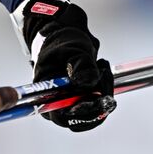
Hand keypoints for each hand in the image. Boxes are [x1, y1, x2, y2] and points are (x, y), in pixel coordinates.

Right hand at [21, 0, 115, 131]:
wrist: (64, 36)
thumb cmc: (60, 43)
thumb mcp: (70, 48)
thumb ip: (80, 64)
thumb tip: (87, 81)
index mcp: (46, 97)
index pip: (64, 117)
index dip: (83, 112)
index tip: (99, 98)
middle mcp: (58, 105)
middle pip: (83, 117)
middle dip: (99, 98)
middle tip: (104, 73)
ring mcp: (72, 103)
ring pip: (95, 110)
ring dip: (104, 90)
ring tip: (102, 66)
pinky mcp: (84, 99)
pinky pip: (100, 101)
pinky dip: (106, 86)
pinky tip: (103, 69)